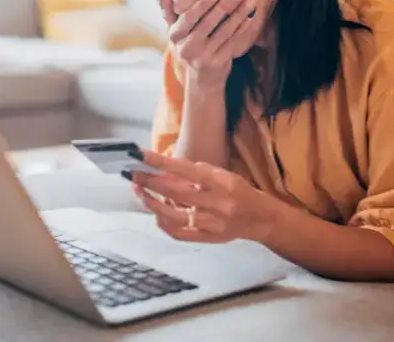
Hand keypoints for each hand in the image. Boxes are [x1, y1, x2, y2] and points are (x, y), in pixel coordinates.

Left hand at [126, 149, 279, 243]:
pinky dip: (164, 223)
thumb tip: (165, 168)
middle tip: (133, 173)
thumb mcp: (222, 175)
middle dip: (150, 181)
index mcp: (221, 182)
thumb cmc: (239, 191)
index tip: (141, 155)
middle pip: (175, 192)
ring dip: (152, 202)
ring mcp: (211, 223)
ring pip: (173, 215)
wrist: (260, 218)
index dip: (160, 162)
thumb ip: (196, 173)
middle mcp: (216, 203)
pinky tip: (156, 214)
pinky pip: (179, 233)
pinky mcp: (208, 238)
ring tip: (140, 191)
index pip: (185, 169)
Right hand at [160, 0, 259, 88]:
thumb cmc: (189, 50)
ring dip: (240, 12)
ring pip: (225, 30)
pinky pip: (234, 40)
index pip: (190, 16)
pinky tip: (252, 14)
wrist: (201, 81)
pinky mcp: (219, 62)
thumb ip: (170, 16)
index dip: (205, 2)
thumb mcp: (176, 36)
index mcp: (175, 37)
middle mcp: (188, 47)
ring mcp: (204, 56)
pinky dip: (244, 26)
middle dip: (227, 3)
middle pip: (210, 21)